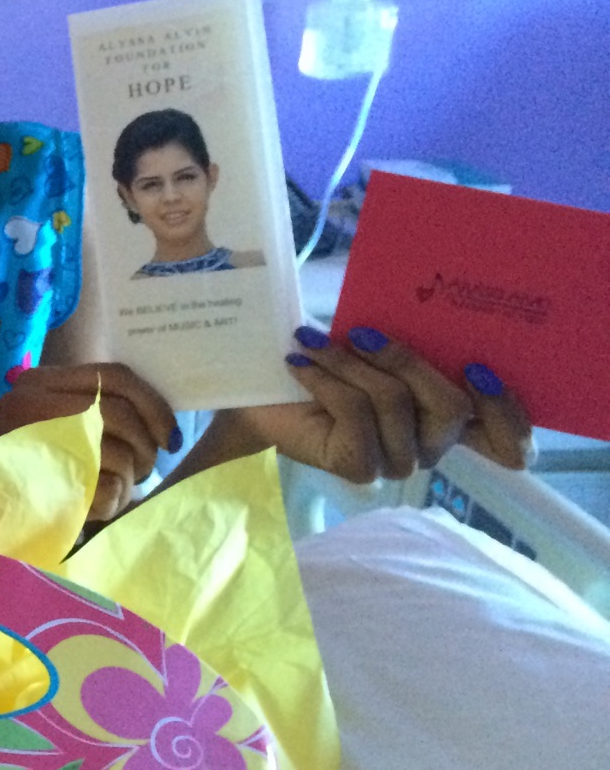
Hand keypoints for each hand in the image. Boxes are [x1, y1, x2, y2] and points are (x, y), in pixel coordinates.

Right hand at [0, 362, 179, 522]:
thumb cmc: (34, 462)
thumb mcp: (60, 419)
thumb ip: (97, 405)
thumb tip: (161, 415)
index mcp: (38, 382)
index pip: (114, 376)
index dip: (154, 404)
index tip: (169, 434)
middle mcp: (31, 403)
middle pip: (121, 414)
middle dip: (147, 444)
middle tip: (147, 467)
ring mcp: (37, 443)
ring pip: (120, 453)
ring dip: (130, 477)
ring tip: (117, 488)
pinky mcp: (46, 483)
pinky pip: (108, 487)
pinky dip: (113, 500)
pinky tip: (97, 506)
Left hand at [225, 325, 533, 483]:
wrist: (259, 397)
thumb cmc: (324, 367)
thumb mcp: (376, 349)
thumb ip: (413, 345)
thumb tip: (431, 302)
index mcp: (447, 421)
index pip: (510, 446)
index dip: (508, 413)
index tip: (476, 368)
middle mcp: (431, 448)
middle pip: (451, 408)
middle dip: (407, 361)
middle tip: (362, 332)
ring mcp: (397, 462)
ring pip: (396, 403)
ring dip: (351, 363)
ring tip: (312, 341)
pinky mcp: (360, 468)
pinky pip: (357, 415)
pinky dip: (326, 379)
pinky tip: (299, 362)